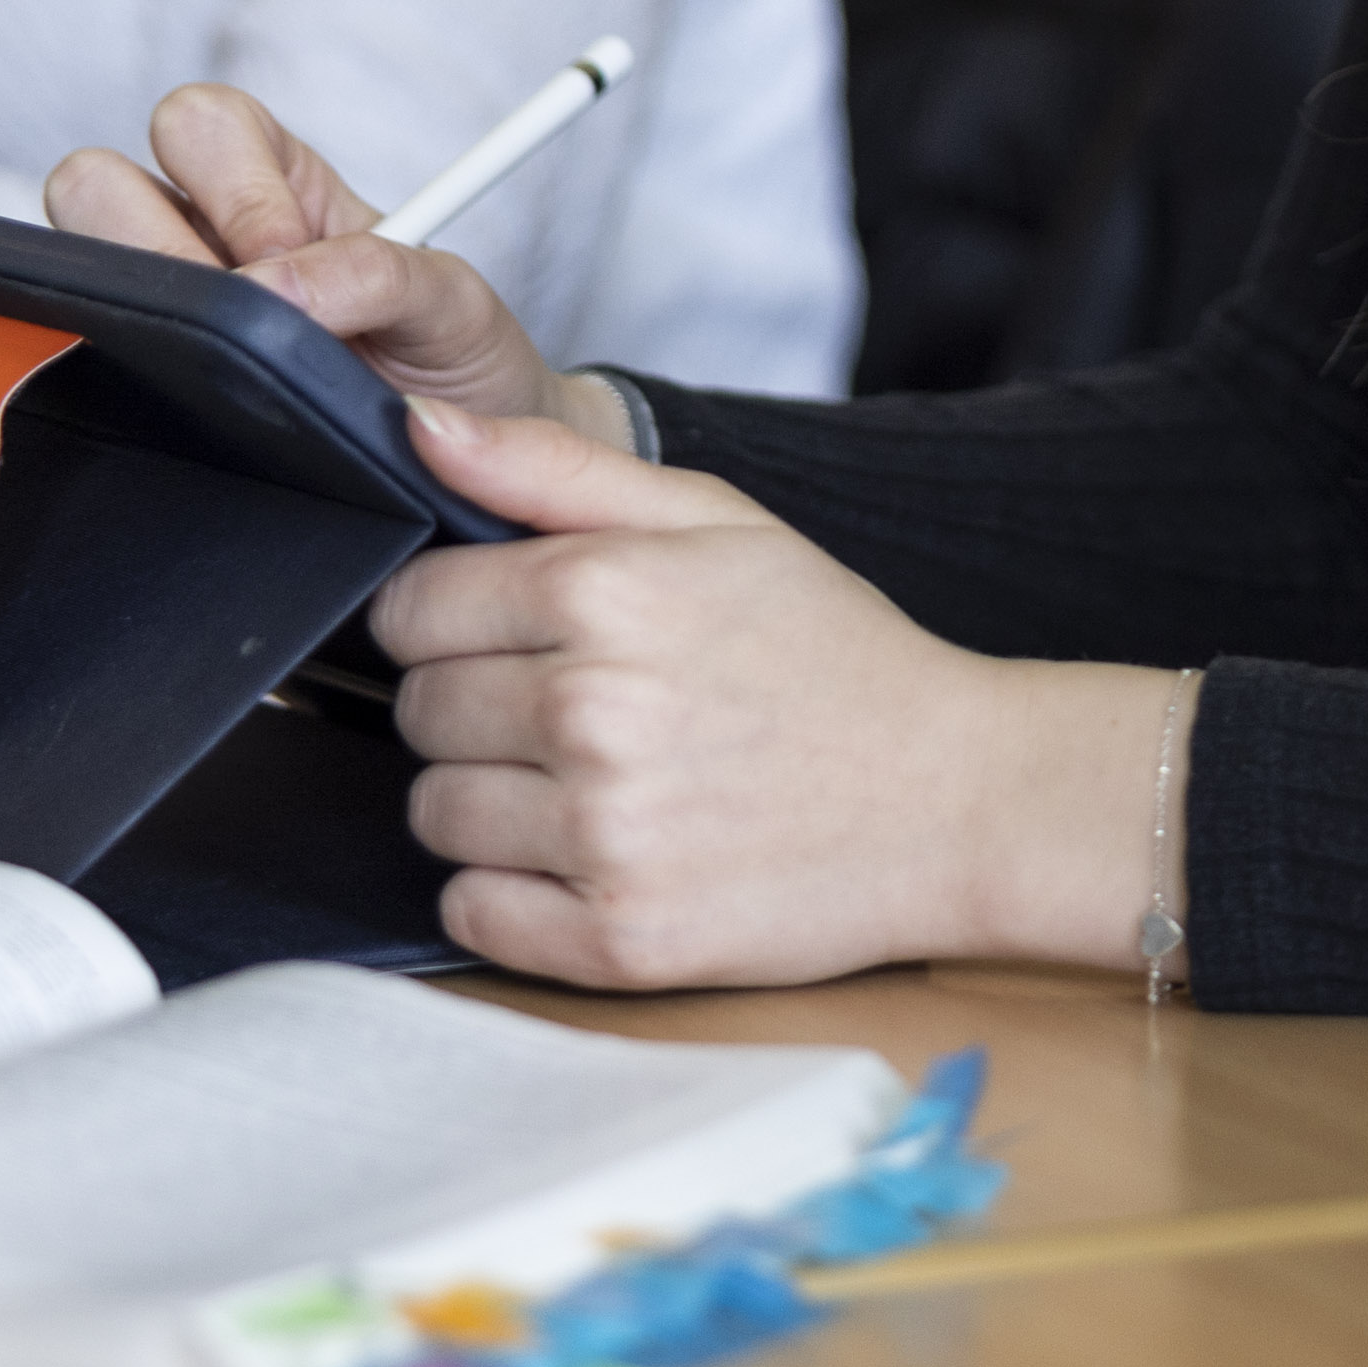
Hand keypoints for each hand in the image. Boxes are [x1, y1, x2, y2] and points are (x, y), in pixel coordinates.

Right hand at [46, 82, 561, 425]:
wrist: (466, 455)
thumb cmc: (449, 355)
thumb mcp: (446, 297)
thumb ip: (378, 272)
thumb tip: (268, 290)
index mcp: (274, 181)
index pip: (197, 122)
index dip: (236, 187)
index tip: (291, 252)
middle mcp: (200, 233)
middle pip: (94, 180)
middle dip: (163, 243)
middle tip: (248, 311)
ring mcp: (164, 310)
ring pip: (72, 265)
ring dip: (146, 308)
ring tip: (229, 362)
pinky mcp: (137, 384)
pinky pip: (78, 361)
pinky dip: (123, 374)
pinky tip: (199, 405)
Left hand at [362, 403, 1174, 988]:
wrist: (957, 798)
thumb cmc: (832, 652)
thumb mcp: (717, 520)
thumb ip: (555, 466)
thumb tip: (418, 425)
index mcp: (603, 594)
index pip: (410, 608)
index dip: (451, 618)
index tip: (515, 635)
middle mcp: (590, 714)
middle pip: (417, 711)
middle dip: (474, 705)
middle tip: (577, 711)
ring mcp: (603, 836)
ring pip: (434, 814)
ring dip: (491, 801)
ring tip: (595, 784)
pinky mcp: (617, 941)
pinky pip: (472, 913)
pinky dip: (511, 893)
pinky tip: (590, 859)